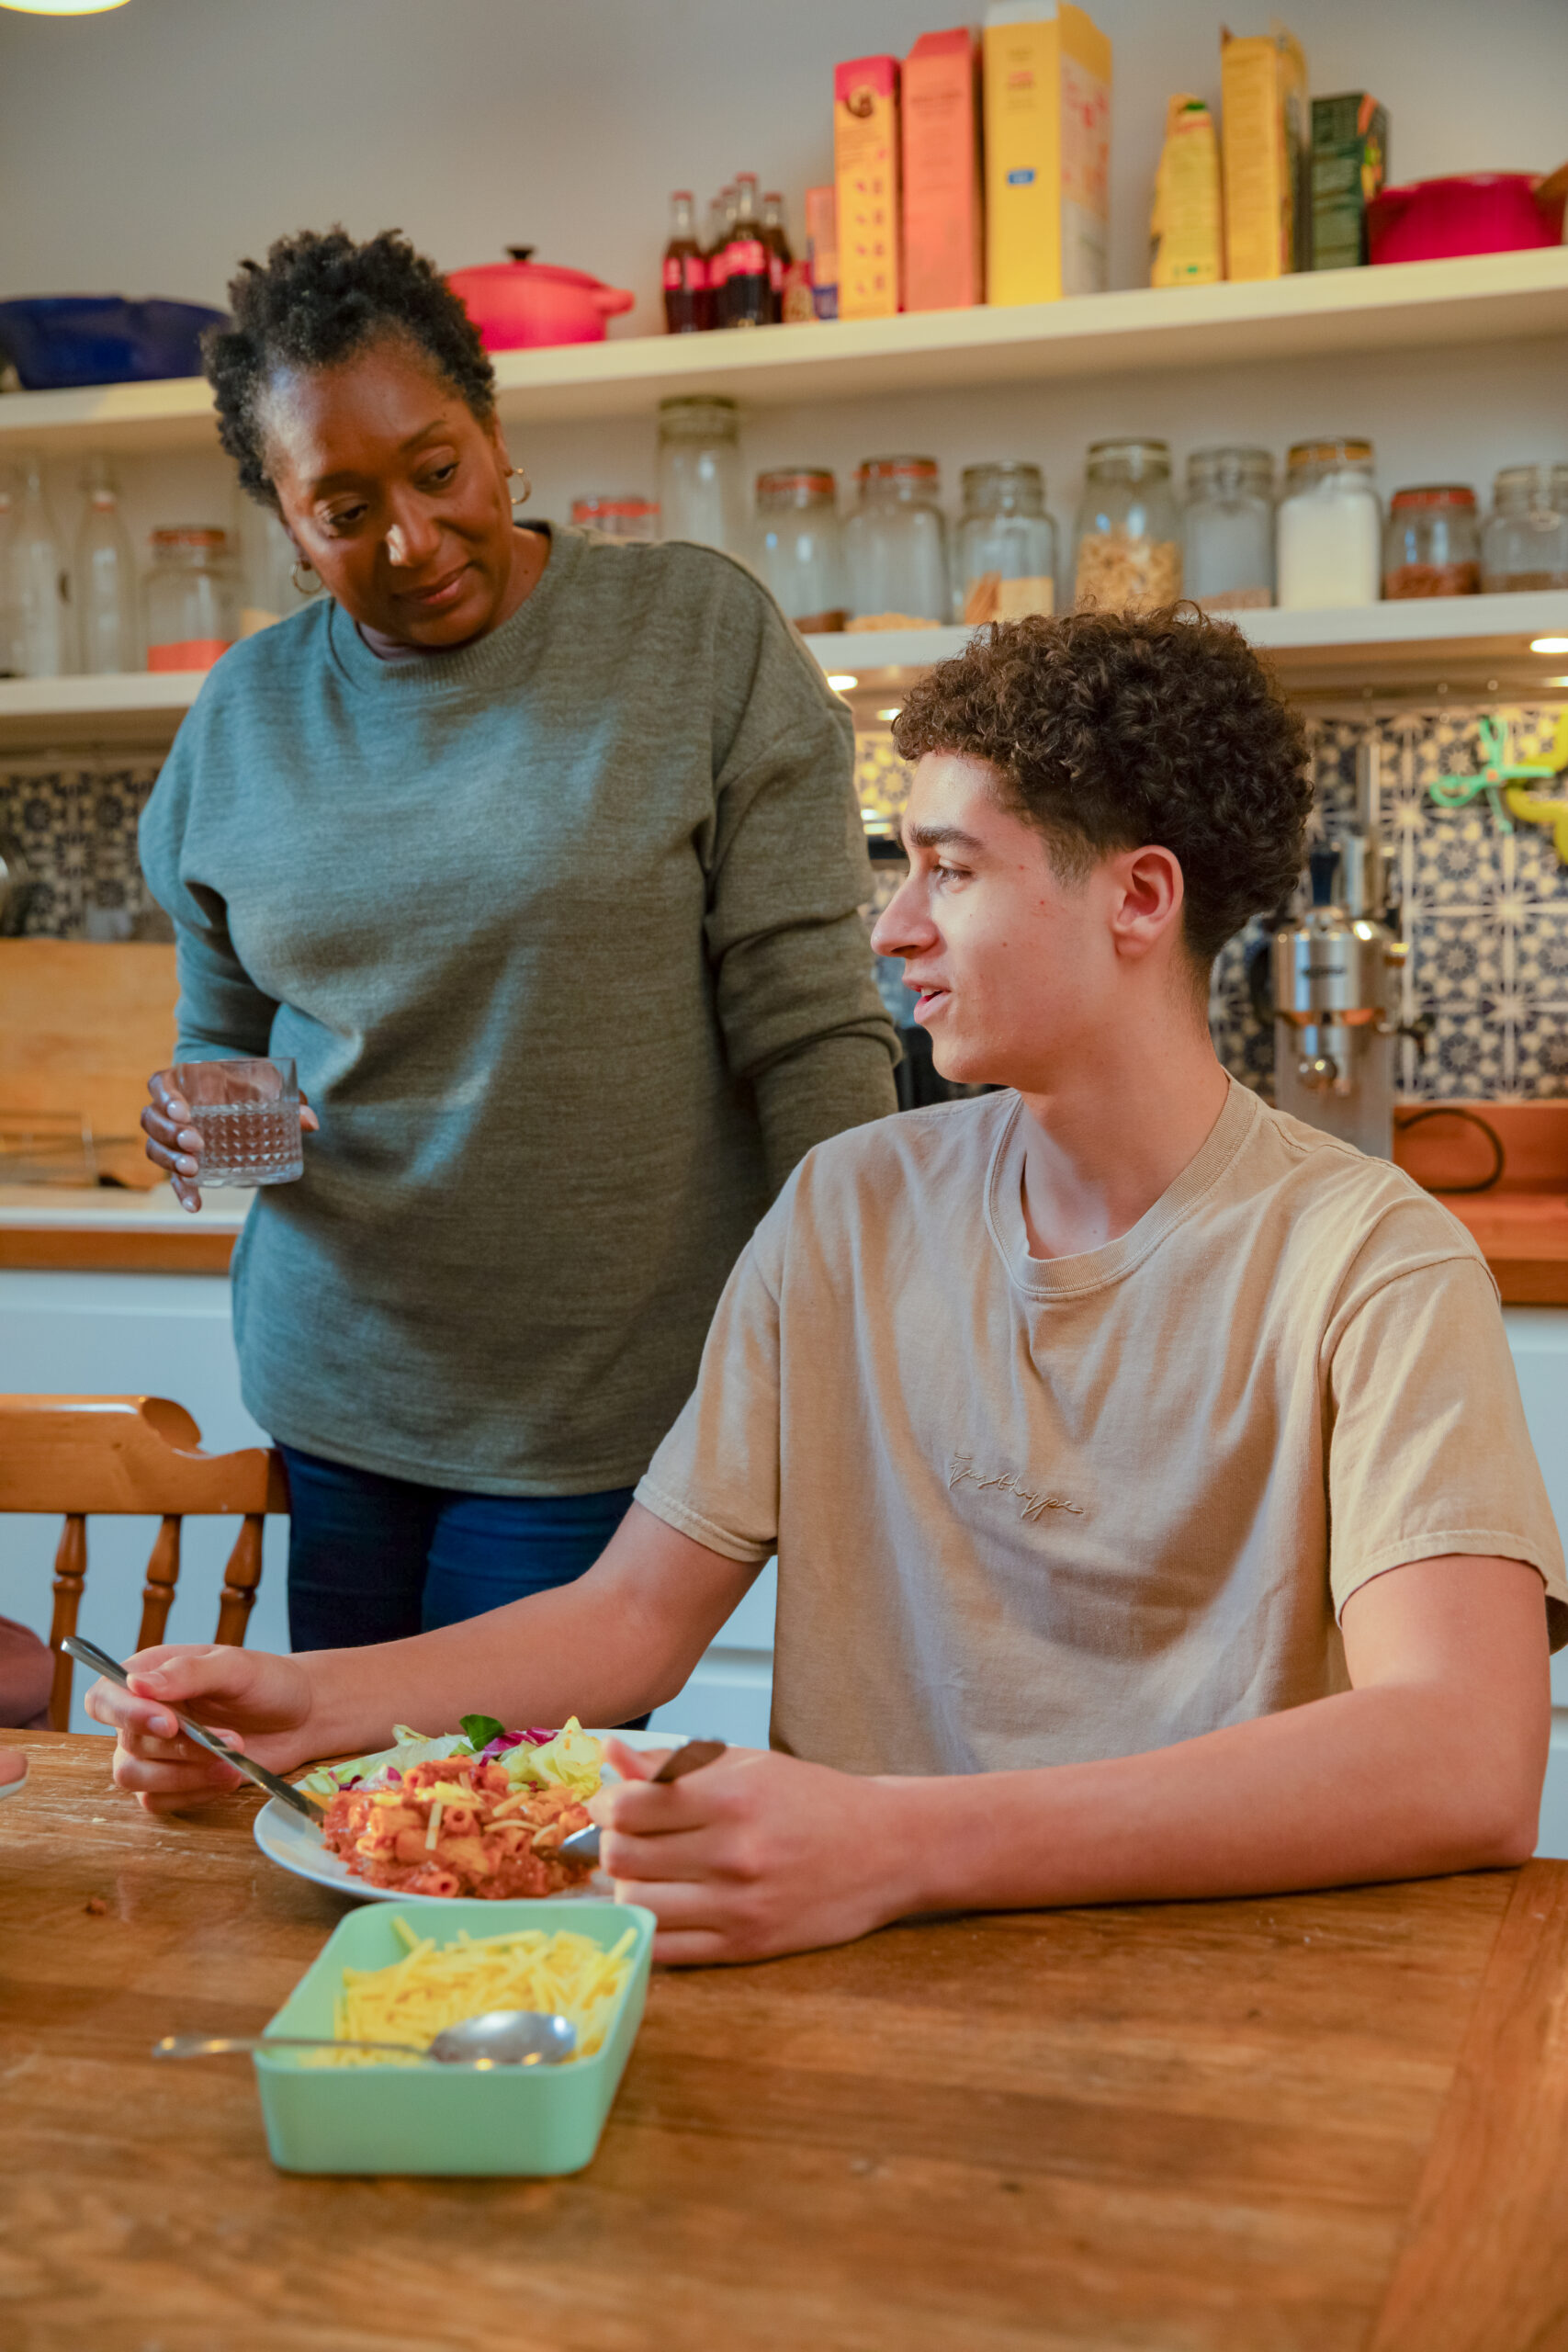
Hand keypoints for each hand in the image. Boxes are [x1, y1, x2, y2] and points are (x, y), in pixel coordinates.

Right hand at [84, 1643, 317, 1811]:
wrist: (300, 1716)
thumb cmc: (266, 1682)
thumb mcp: (235, 1667)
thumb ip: (187, 1673)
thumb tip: (136, 1682)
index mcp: (147, 1675)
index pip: (104, 1698)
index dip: (126, 1714)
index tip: (169, 1724)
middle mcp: (141, 1715)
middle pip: (128, 1744)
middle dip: (182, 1748)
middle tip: (231, 1739)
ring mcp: (154, 1752)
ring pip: (135, 1777)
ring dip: (184, 1775)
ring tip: (232, 1763)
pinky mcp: (171, 1783)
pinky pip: (158, 1801)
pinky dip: (193, 1793)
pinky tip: (227, 1776)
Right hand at [142, 1066, 319, 1213]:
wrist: (246, 1096)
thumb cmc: (252, 1085)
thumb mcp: (269, 1086)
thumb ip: (289, 1099)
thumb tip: (311, 1122)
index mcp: (186, 1082)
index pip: (158, 1084)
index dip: (164, 1097)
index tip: (183, 1111)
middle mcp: (172, 1110)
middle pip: (151, 1120)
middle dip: (170, 1134)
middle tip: (197, 1143)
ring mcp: (174, 1137)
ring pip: (154, 1148)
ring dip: (170, 1161)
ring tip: (194, 1169)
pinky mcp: (184, 1161)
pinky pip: (174, 1179)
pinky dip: (183, 1193)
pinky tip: (195, 1205)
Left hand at [590, 1739, 910, 1965]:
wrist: (885, 1850)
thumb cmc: (812, 1799)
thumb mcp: (748, 1763)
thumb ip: (673, 1764)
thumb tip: (609, 1758)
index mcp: (732, 1796)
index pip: (630, 1806)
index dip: (605, 1804)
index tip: (611, 1804)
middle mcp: (733, 1853)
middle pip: (622, 1856)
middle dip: (610, 1843)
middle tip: (625, 1837)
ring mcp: (738, 1906)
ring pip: (635, 1904)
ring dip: (625, 1886)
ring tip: (644, 1872)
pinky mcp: (744, 1948)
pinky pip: (665, 1948)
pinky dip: (648, 1926)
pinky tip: (660, 1905)